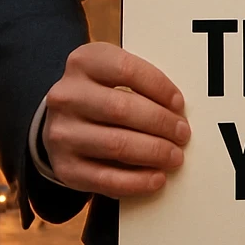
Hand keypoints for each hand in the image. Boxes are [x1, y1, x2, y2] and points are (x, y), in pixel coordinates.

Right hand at [43, 41, 190, 196]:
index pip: (126, 70)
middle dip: (161, 123)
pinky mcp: (65, 167)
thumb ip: (140, 83)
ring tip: (174, 156)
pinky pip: (106, 178)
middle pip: (122, 109)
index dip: (159, 87)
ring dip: (153, 152)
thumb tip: (178, 110)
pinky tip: (157, 179)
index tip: (179, 104)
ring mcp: (62, 133)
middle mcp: (67, 96)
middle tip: (182, 133)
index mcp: (83, 62)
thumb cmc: (99, 95)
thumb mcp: (112, 75)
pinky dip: (137, 181)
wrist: (62, 122)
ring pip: (116, 145)